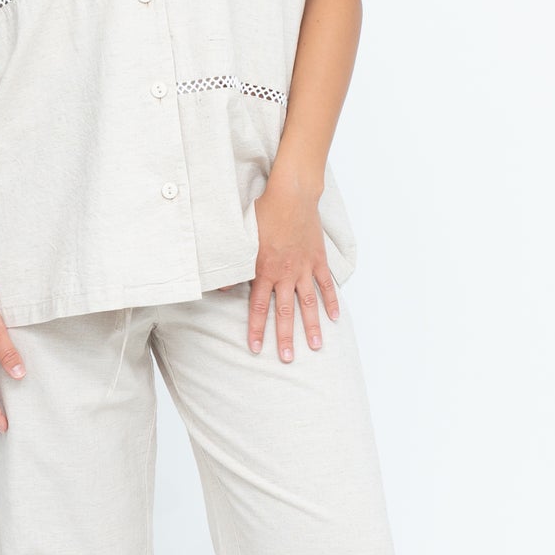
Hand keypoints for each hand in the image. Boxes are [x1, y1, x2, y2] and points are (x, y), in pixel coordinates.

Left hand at [224, 175, 339, 359]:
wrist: (292, 194)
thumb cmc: (264, 212)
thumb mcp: (241, 237)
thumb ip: (233, 264)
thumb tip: (220, 285)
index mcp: (264, 270)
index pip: (257, 307)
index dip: (255, 329)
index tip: (254, 348)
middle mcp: (285, 273)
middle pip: (285, 312)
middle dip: (285, 338)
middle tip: (286, 359)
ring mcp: (304, 268)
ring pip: (308, 303)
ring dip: (312, 326)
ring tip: (316, 346)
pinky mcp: (318, 259)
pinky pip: (325, 284)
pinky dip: (331, 301)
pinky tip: (334, 317)